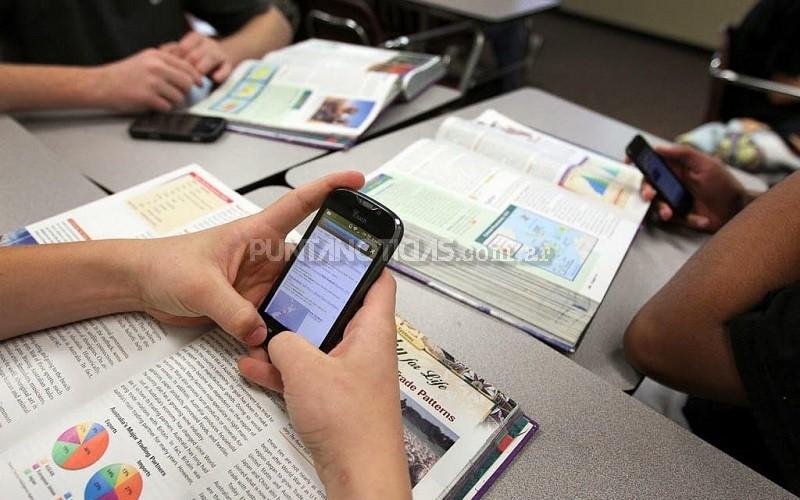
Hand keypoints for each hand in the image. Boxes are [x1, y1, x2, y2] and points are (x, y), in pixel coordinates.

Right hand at [91, 48, 201, 111]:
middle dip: (184, 91)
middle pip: (186, 82)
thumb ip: (164, 63)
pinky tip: (153, 104)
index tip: (199, 83)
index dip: (195, 77)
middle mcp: (156, 67)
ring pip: (178, 97)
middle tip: (178, 94)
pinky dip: (162, 108)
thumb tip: (187, 72)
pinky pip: (167, 107)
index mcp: (156, 56)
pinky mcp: (147, 97)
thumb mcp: (144, 60)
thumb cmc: (122, 74)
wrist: (100, 84)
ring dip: (172, 101)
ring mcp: (152, 82)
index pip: (186, 66)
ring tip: (160, 99)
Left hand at [133, 171, 364, 346]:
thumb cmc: (165, 264)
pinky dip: (281, 333)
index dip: (329, 189)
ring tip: (323, 329)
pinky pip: (274, 319)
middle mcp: (265, 257)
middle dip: (330, 276)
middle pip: (308, 263)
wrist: (140, 285)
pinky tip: (289, 348)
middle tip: (353, 292)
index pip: (300, 205)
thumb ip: (232, 310)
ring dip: (304, 311)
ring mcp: (259, 283)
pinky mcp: (249, 306)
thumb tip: (262, 333)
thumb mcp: (201, 285)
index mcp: (257, 233)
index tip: (357, 180)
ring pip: (295, 296)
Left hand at [162, 31, 233, 82]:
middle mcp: (207, 43)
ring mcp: (219, 53)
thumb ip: (173, 51)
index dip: (175, 61)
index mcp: (195, 38)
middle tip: (180, 81)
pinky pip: (226, 68)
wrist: (223, 57)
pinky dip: (221, 74)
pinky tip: (215, 79)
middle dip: (187, 68)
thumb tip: (158, 54)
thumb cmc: (198, 57)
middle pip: (195, 54)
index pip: (182, 47)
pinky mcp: (229, 64)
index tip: (169, 73)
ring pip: (210, 58)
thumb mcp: (186, 50)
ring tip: (196, 82)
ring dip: (201, 70)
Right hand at [239, 272, 411, 498]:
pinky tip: (253, 368)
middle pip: (337, 311)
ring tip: (256, 333)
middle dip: (305, 304)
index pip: (378, 281)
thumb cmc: (351, 422)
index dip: (361, 262)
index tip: (336, 249)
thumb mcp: (306, 369)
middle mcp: (365, 348)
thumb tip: (276, 338)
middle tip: (280, 289)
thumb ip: (285, 343)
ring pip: (316, 344)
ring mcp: (350, 374)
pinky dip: (283, 371)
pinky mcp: (335, 398)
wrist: (358, 474)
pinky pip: (307, 374)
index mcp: (373, 330)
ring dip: (286, 340)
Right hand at [639, 145, 746, 231]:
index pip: (653, 162)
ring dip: (660, 208)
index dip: (639, 161)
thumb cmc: (724, 184)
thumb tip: (659, 147)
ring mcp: (674, 199)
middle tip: (650, 194)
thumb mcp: (706, 164)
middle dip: (645, 189)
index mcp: (677, 167)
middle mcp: (672, 182)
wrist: (737, 211)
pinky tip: (699, 219)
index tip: (629, 163)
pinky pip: (670, 218)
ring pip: (655, 203)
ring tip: (668, 213)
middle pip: (648, 183)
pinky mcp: (678, 216)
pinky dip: (684, 219)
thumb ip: (683, 154)